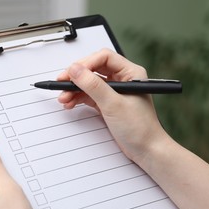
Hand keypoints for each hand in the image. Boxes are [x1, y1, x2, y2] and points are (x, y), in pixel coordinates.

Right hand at [57, 48, 167, 164]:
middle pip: (93, 69)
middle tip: (62, 83)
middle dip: (76, 77)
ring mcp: (114, 91)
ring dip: (75, 89)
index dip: (85, 63)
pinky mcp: (108, 103)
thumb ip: (93, 85)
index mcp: (130, 72)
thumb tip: (75, 70)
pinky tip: (70, 103)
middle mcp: (123, 78)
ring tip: (64, 98)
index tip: (71, 73)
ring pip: (89, 82)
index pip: (104, 57)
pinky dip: (78, 98)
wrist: (146, 150)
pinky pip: (89, 95)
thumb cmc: (140, 128)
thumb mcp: (113, 104)